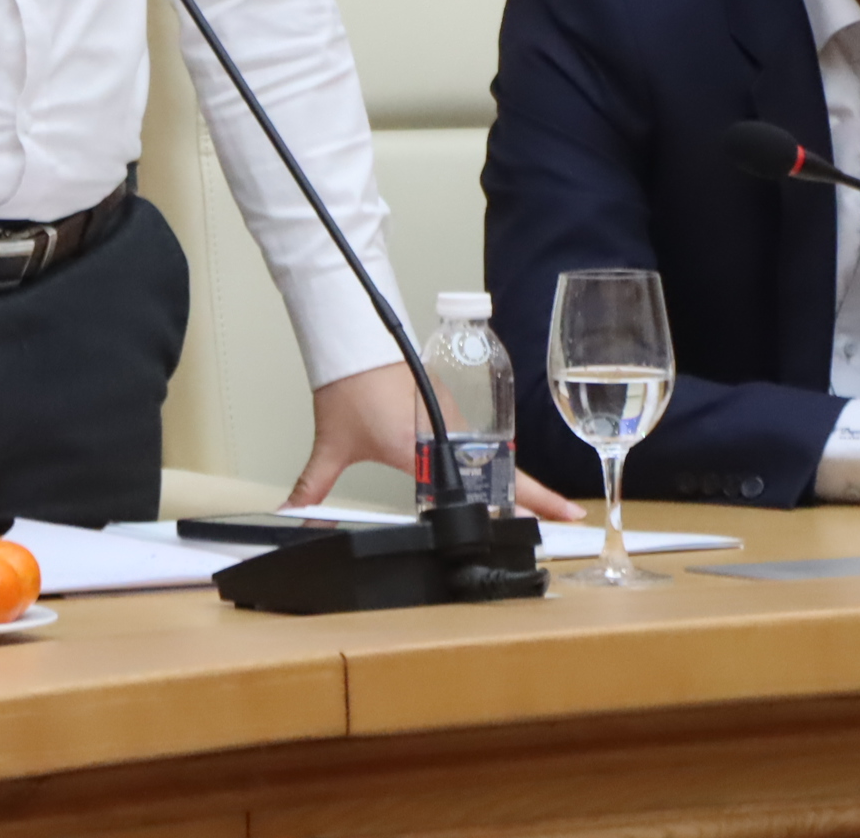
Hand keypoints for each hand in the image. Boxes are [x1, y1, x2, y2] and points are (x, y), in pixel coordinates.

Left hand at [284, 361, 586, 523]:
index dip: (526, 502)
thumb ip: (314, 485)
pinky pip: (479, 440)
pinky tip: (499, 479)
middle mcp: (448, 432)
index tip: (559, 517)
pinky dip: (493, 460)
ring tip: (545, 508)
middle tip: (566, 519)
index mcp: (426, 447)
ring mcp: (454, 418)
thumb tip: (293, 511)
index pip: (486, 480)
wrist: (353, 339)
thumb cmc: (349, 384)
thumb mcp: (332, 443)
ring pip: (492, 456)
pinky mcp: (449, 407)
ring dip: (514, 479)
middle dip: (533, 497)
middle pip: (502, 471)